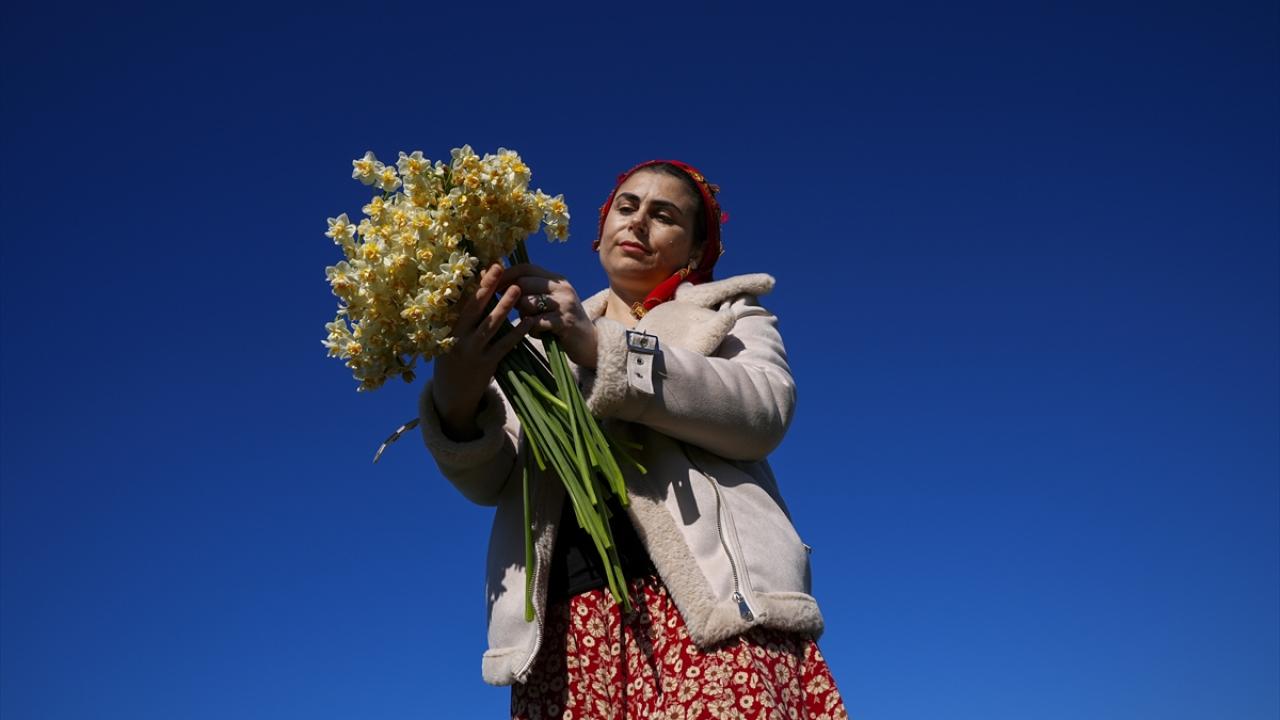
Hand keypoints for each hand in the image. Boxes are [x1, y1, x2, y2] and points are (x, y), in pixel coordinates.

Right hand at [432, 264, 532, 439]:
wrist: (451, 398)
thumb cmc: (451, 363)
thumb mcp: (447, 341)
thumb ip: (461, 323)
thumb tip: (476, 294)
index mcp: (448, 330)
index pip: (462, 303)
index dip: (475, 285)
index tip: (485, 266)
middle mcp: (458, 339)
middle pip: (475, 309)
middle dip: (488, 287)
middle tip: (500, 268)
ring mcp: (473, 353)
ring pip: (491, 326)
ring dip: (504, 306)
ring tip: (517, 289)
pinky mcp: (487, 365)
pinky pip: (504, 346)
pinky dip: (517, 333)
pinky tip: (528, 321)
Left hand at [500, 263, 597, 369]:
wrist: (589, 343)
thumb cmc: (560, 323)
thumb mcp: (548, 302)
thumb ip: (528, 291)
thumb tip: (496, 282)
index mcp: (556, 279)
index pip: (525, 268)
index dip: (505, 274)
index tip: (489, 283)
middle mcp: (562, 288)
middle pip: (524, 283)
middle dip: (512, 298)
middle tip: (513, 310)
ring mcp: (565, 304)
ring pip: (528, 302)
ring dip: (523, 315)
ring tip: (529, 322)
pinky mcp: (565, 322)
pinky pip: (537, 322)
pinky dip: (532, 329)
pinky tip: (537, 333)